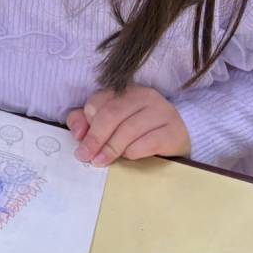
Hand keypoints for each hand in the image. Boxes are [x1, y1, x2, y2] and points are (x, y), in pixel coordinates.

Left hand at [66, 86, 190, 165]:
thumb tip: (77, 133)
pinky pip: (148, 142)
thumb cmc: (135, 133)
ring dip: (111, 148)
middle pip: (112, 115)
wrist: (173, 142)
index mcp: (125, 91)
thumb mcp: (108, 124)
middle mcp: (145, 96)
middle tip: (85, 156)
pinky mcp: (175, 132)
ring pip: (129, 129)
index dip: (86, 122)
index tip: (79, 140)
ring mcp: (163, 112)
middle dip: (95, 138)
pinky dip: (133, 152)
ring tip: (101, 161)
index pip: (99, 101)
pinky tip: (129, 157)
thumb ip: (85, 122)